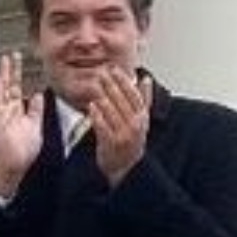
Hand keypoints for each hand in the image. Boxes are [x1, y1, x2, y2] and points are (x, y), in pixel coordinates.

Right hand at [0, 52, 42, 199]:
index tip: (20, 63)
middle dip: (13, 71)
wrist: (14, 166)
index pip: (19, 90)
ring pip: (4, 90)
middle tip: (12, 55)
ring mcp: (3, 114)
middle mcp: (10, 111)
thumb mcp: (35, 127)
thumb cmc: (24, 151)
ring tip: (5, 60)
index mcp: (19, 113)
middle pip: (11, 86)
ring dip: (5, 75)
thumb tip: (37, 95)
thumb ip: (35, 111)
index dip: (20, 77)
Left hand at [88, 67, 151, 184]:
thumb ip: (144, 99)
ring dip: (103, 98)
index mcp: (142, 117)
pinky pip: (103, 127)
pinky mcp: (111, 143)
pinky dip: (97, 115)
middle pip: (123, 101)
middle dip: (111, 85)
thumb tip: (146, 79)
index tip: (114, 69)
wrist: (126, 167)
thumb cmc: (131, 139)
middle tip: (100, 73)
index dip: (124, 81)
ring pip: (113, 112)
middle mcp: (135, 125)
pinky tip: (91, 106)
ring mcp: (124, 135)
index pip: (134, 95)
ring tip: (94, 85)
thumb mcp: (141, 119)